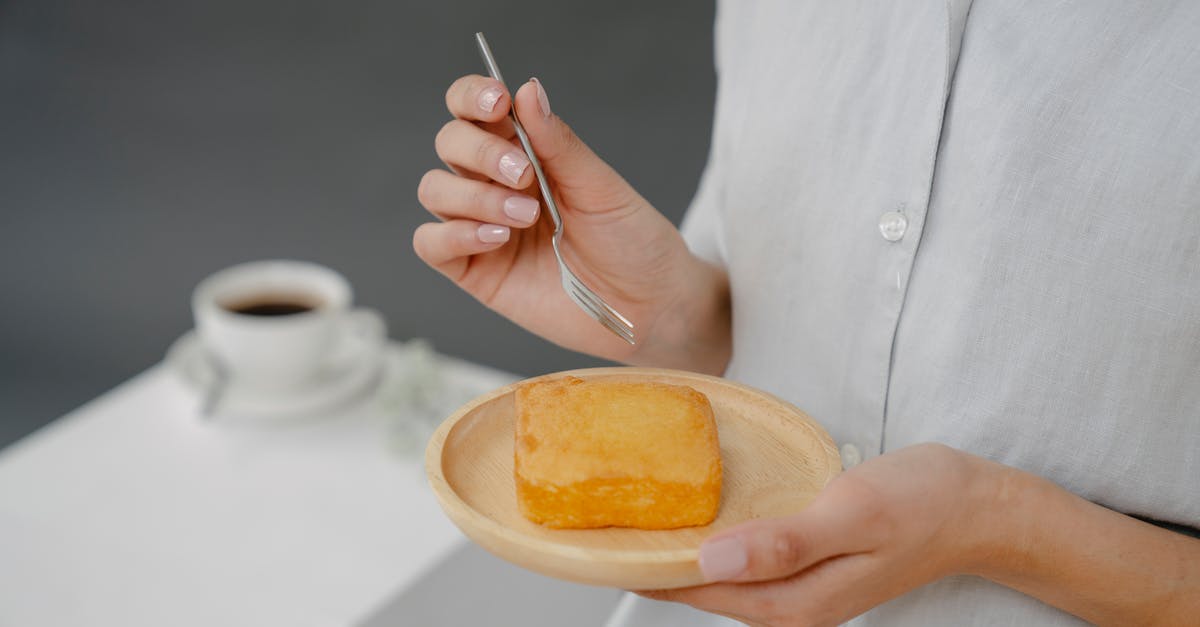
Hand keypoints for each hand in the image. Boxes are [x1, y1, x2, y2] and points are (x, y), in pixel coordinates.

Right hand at [414, 75, 728, 370]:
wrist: (648, 305)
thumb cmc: (632, 243)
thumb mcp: (600, 186)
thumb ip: (558, 142)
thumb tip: (528, 89)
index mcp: (527, 153)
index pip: (476, 110)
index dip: (474, 96)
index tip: (498, 102)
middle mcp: (497, 185)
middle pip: (449, 143)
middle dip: (480, 152)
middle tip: (524, 175)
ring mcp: (481, 227)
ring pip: (435, 189)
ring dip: (475, 196)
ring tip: (524, 216)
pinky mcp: (475, 271)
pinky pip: (431, 243)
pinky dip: (455, 233)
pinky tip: (497, 239)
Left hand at [639, 444, 993, 625]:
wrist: (978, 508)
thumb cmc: (924, 504)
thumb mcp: (852, 513)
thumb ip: (784, 542)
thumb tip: (715, 562)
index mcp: (799, 600)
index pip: (700, 592)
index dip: (648, 570)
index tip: (603, 548)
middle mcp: (796, 605)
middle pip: (704, 592)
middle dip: (656, 564)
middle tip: (607, 528)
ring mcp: (803, 590)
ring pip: (723, 579)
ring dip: (682, 556)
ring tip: (639, 524)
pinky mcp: (810, 569)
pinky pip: (747, 563)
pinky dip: (716, 545)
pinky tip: (700, 521)